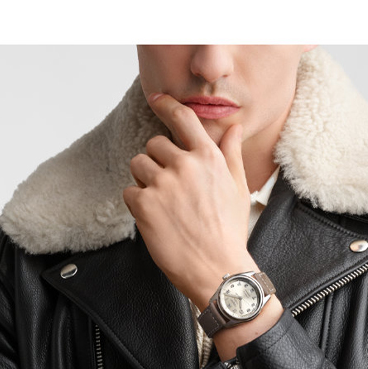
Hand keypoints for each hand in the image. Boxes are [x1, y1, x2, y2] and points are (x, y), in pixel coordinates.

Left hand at [123, 93, 255, 309]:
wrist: (218, 270)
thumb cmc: (230, 234)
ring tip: (164, 205)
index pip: (182, 118)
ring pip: (138, 165)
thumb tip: (233, 128)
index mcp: (208, 158)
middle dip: (157, 162)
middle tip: (170, 189)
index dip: (166, 105)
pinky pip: (129, 192)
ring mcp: (162, 184)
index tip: (156, 99)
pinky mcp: (144, 205)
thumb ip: (231, 155)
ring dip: (145, 181)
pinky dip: (137, 204)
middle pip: (154, 144)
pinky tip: (156, 220)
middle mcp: (185, 165)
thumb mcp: (238, 190)